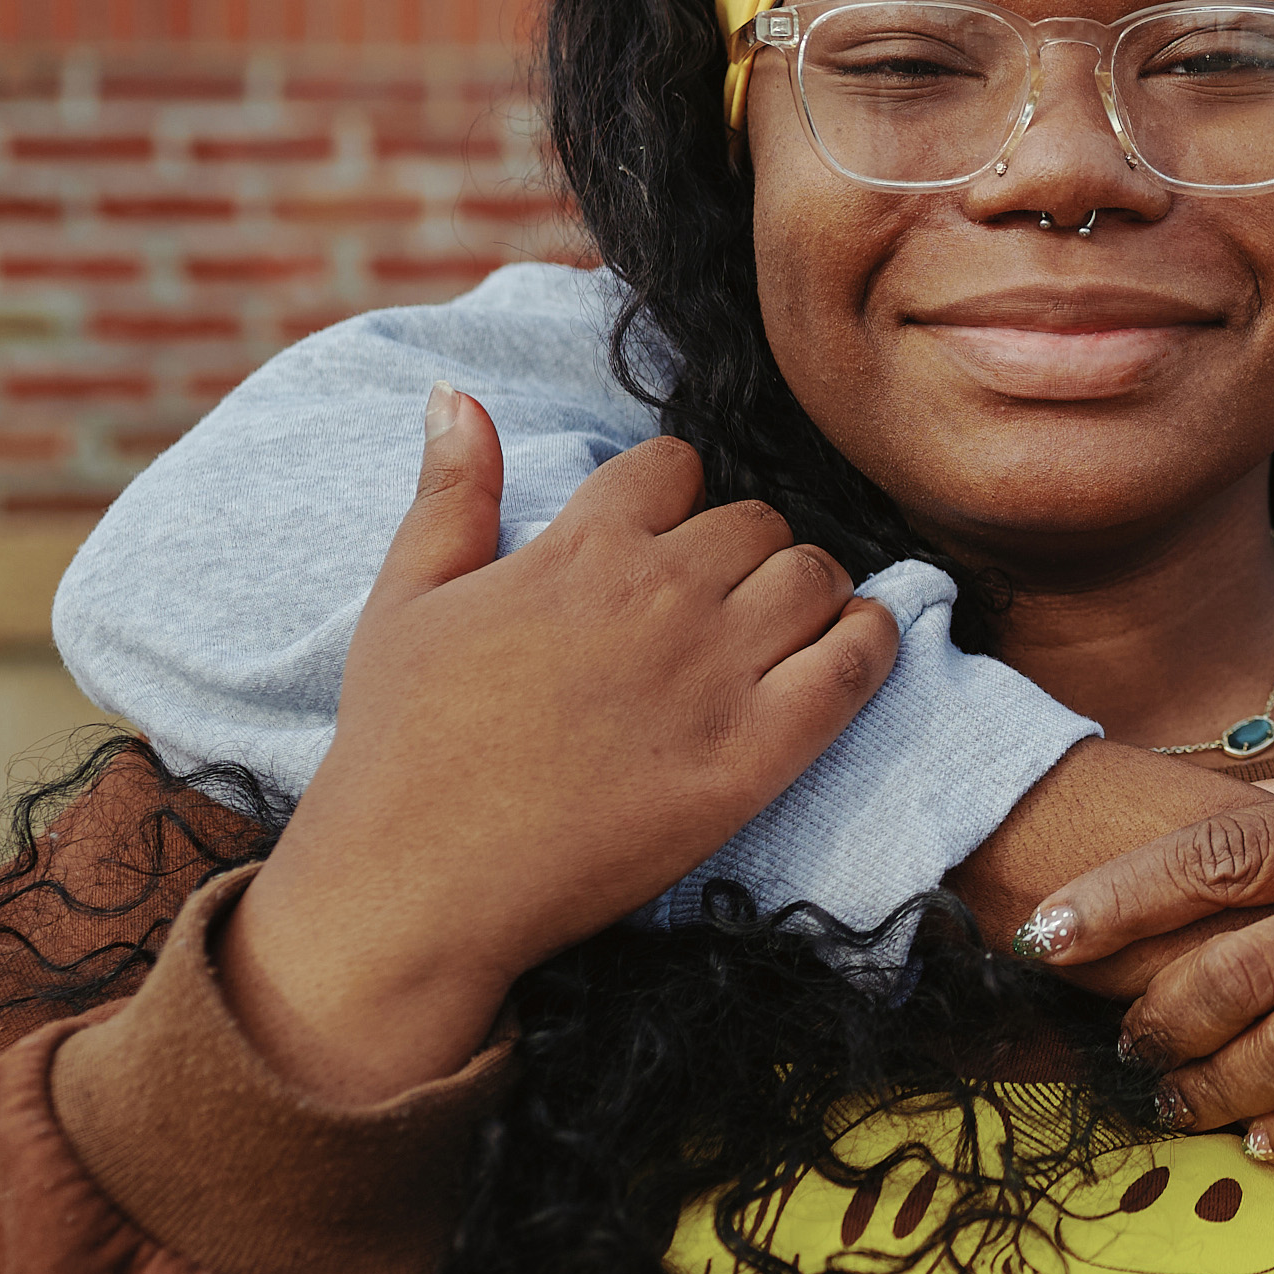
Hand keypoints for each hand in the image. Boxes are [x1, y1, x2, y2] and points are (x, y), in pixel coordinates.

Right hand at [229, 385, 898, 1101]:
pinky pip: (855, 664)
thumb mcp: (406, 597)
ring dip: (808, 589)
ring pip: (814, 575)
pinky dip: (870, 640)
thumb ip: (451, 491)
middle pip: (756, 521)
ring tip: (781, 626)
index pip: (676, 465)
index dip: (676, 496)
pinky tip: (851, 647)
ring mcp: (715, 672)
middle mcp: (660, 593)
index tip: (664, 539)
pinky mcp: (756, 753)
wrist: (420, 880)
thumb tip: (455, 392)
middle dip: (744, 547)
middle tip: (721, 598)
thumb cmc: (402, 743)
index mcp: (581, 546)